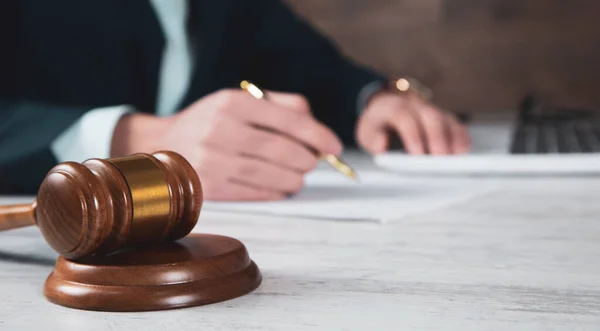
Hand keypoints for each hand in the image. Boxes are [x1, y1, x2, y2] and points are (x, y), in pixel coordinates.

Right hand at [111, 89, 341, 200]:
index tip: (335, 146)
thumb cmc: (212, 122)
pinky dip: (276, 191)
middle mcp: (220, 130)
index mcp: (232, 103)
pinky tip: (282, 187)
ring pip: (271, 174)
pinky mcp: (209, 187)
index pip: (287, 119)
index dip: (318, 135)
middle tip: (314, 162)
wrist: (162, 145)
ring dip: (295, 178)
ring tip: (299, 176)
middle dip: (308, 159)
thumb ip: (281, 107)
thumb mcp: (241, 102)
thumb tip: (316, 128)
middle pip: (282, 150)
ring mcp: (213, 161)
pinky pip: (256, 192)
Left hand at [356, 91, 469, 154]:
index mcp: (393, 107)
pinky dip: (461, 136)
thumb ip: (372, 138)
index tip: (418, 154)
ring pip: (446, 118)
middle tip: (440, 159)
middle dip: (437, 137)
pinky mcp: (442, 116)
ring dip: (453, 138)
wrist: (385, 105)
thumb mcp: (366, 131)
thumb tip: (381, 145)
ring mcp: (430, 109)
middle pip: (430, 116)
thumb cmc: (377, 123)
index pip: (404, 117)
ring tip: (456, 157)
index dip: (412, 135)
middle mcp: (415, 105)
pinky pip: (454, 123)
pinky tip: (462, 150)